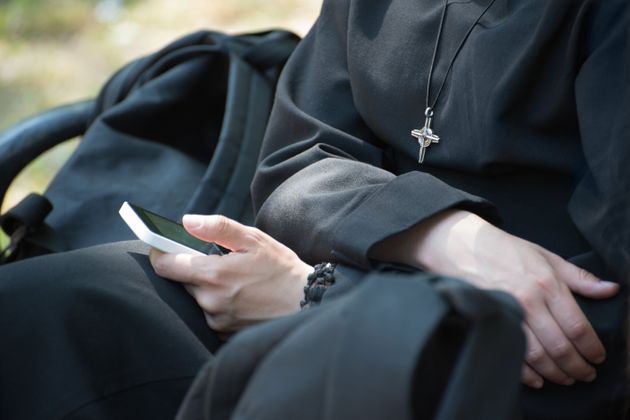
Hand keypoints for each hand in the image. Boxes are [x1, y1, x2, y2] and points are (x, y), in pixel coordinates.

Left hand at [149, 214, 312, 332]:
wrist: (306, 303)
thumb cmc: (282, 268)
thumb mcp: (254, 239)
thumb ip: (218, 228)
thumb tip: (186, 221)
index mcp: (214, 275)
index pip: (166, 265)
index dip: (160, 252)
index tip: (161, 245)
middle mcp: (210, 301)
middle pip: (180, 281)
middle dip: (190, 269)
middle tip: (217, 261)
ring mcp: (216, 320)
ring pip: (195, 298)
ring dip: (205, 287)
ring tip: (234, 280)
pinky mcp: (223, 333)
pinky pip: (208, 314)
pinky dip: (216, 303)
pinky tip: (238, 296)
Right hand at [370, 210, 618, 388]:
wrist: (461, 245)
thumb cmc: (505, 250)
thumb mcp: (546, 256)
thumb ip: (579, 277)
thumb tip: (611, 289)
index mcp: (547, 284)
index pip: (578, 327)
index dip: (592, 349)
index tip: (598, 358)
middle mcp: (529, 301)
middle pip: (560, 347)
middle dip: (577, 367)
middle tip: (585, 375)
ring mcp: (506, 313)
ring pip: (536, 355)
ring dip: (555, 373)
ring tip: (565, 378)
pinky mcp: (488, 320)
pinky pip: (510, 354)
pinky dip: (525, 373)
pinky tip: (537, 379)